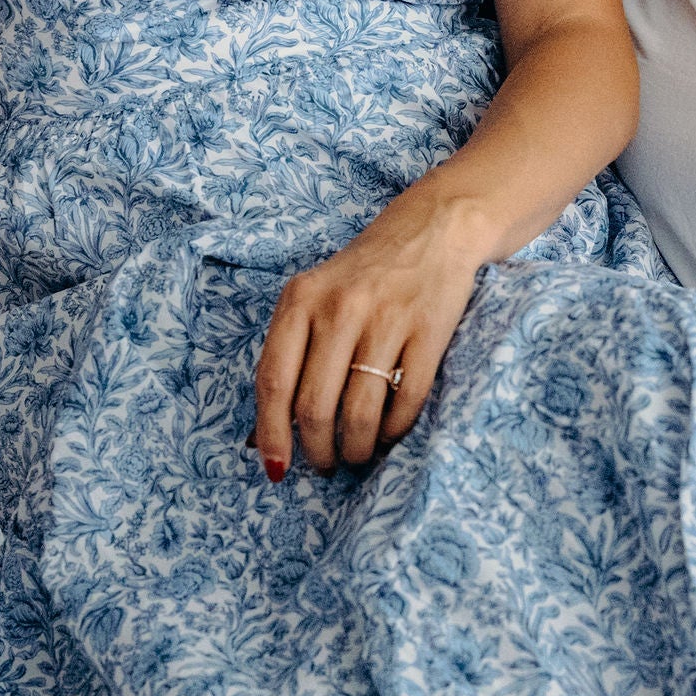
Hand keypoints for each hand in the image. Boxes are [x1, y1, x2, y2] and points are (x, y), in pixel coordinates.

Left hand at [253, 187, 498, 478]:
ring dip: (357, 448)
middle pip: (315, 405)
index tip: (276, 467)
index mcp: (300, 300)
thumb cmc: (364, 274)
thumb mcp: (315, 297)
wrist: (433, 228)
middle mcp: (338, 308)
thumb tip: (262, 434)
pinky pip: (406, 400)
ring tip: (357, 453)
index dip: (271, 433)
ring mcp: (386, 319)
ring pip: (360, 411)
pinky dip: (395, 430)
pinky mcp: (429, 330)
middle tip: (326, 464)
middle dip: (318, 449)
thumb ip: (290, 354)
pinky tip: (390, 432)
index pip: (273, 381)